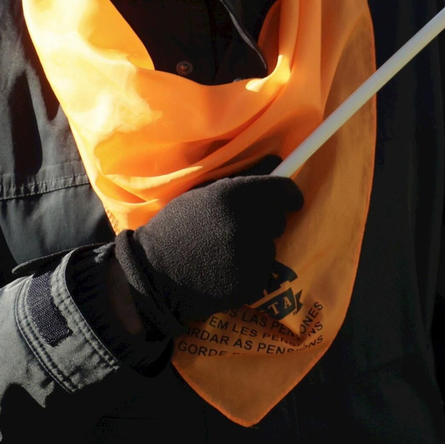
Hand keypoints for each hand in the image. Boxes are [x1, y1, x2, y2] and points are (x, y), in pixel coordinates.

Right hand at [112, 156, 302, 336]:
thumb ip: (243, 177)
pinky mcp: (251, 283)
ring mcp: (249, 255)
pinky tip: (225, 271)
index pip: (285, 190)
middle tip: (236, 230)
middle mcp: (246, 223)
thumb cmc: (178, 228)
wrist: (153, 274)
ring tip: (224, 252)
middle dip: (264, 223)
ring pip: (271, 247)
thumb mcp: (203, 194)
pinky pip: (264, 272)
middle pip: (278, 220)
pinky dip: (250, 272)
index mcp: (234, 195)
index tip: (292, 201)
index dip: (290, 195)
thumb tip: (278, 160)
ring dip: (256, 248)